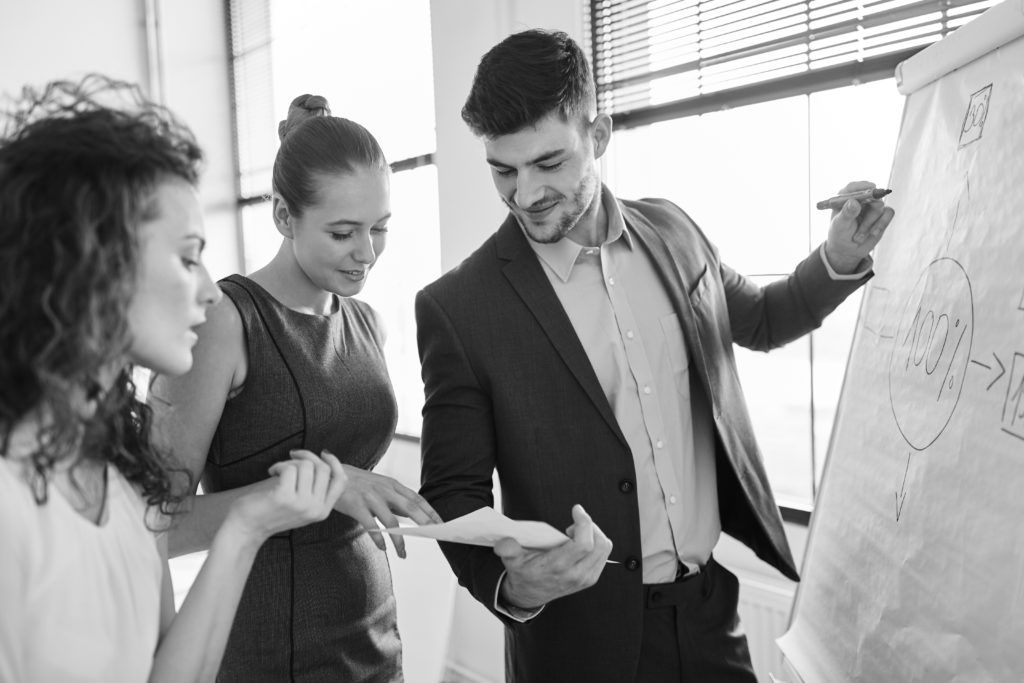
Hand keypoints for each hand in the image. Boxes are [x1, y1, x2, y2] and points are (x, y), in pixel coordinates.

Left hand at [226, 449, 346, 542]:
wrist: (247, 528)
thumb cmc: (272, 511)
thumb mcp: (301, 504)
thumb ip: (316, 488)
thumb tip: (324, 457)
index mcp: (323, 511)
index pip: (340, 481)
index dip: (335, 463)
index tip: (323, 453)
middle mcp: (315, 509)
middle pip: (323, 469)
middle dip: (307, 457)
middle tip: (291, 456)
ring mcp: (301, 504)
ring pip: (306, 466)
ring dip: (290, 462)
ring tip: (279, 471)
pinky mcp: (285, 497)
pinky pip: (289, 468)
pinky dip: (279, 465)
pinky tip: (272, 472)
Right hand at [330, 455, 442, 557]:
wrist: (330, 474)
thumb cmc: (357, 483)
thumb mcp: (379, 485)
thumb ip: (394, 498)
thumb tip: (411, 513)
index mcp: (392, 484)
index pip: (417, 499)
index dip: (430, 511)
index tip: (441, 523)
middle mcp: (384, 490)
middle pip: (410, 508)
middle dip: (424, 523)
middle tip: (433, 536)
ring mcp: (371, 498)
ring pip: (391, 522)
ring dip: (399, 541)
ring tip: (403, 554)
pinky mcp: (357, 506)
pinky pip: (371, 526)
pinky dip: (378, 539)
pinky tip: (383, 548)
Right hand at [494, 504, 612, 608]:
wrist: (528, 595)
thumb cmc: (523, 573)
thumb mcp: (511, 560)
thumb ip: (507, 550)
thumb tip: (504, 543)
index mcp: (558, 567)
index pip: (584, 544)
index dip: (584, 523)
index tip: (576, 509)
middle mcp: (576, 575)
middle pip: (600, 544)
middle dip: (591, 526)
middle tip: (575, 522)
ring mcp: (585, 578)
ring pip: (605, 548)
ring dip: (595, 533)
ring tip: (576, 532)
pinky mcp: (591, 578)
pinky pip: (603, 555)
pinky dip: (596, 542)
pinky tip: (580, 541)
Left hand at [824, 180, 895, 273]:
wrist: (848, 251)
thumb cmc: (839, 235)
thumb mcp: (840, 226)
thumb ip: (847, 214)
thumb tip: (854, 202)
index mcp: (844, 198)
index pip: (853, 187)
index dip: (861, 186)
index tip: (869, 189)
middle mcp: (859, 199)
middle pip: (871, 194)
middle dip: (871, 205)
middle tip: (871, 211)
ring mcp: (872, 206)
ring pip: (880, 206)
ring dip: (870, 223)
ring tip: (858, 237)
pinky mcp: (882, 214)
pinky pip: (889, 213)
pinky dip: (881, 224)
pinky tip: (872, 233)